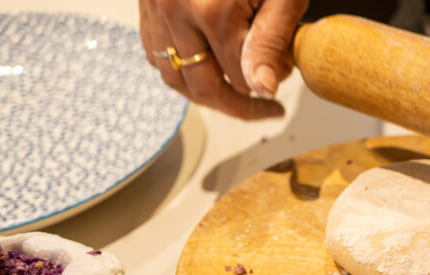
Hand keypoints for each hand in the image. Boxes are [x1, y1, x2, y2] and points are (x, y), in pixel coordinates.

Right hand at [139, 0, 308, 119]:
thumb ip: (271, 41)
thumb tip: (263, 89)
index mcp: (212, 10)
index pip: (240, 77)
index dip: (267, 87)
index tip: (284, 80)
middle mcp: (175, 11)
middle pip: (202, 86)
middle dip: (236, 106)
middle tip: (263, 109)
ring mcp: (155, 6)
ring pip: (172, 76)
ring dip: (203, 94)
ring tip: (234, 96)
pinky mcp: (145, 1)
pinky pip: (154, 51)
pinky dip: (177, 69)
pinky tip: (203, 68)